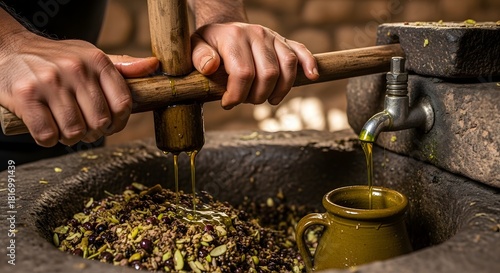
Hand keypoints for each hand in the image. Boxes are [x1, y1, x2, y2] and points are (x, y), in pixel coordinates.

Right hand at [0, 29, 157, 146]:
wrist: (9, 50)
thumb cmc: (57, 59)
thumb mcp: (90, 56)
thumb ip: (122, 66)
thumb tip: (154, 66)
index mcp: (96, 60)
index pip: (123, 104)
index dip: (119, 122)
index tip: (110, 124)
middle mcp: (75, 69)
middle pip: (100, 121)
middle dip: (94, 131)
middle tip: (83, 125)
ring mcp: (49, 82)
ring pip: (75, 132)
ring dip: (70, 137)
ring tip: (63, 124)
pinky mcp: (25, 96)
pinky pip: (48, 135)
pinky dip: (48, 139)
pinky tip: (46, 127)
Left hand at [191, 22, 318, 109]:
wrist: (224, 28)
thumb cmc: (209, 44)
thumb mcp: (195, 48)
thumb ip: (199, 57)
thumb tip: (210, 67)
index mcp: (233, 37)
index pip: (243, 73)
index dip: (237, 95)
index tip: (228, 103)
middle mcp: (256, 34)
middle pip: (268, 74)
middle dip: (257, 96)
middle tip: (246, 101)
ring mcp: (273, 37)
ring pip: (287, 66)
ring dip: (280, 90)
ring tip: (267, 99)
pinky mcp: (284, 41)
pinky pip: (301, 51)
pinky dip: (309, 65)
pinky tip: (312, 77)